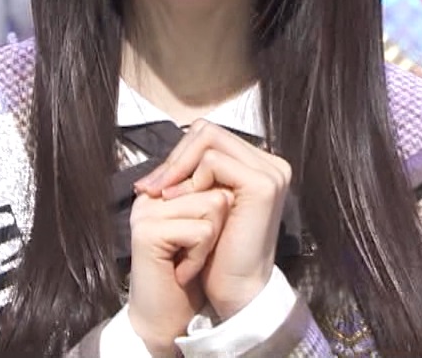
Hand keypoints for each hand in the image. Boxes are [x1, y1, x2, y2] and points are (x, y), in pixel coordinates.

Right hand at [126, 187, 232, 354]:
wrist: (170, 318)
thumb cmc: (194, 275)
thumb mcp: (209, 225)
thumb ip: (213, 194)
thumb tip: (230, 176)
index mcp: (164, 189)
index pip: (210, 171)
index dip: (222, 208)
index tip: (204, 238)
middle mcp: (152, 196)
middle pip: (215, 185)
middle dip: (218, 223)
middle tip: (196, 251)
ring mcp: (146, 212)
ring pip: (212, 204)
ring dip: (210, 240)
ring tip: (191, 259)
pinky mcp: (148, 232)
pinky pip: (201, 231)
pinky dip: (201, 256)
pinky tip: (185, 271)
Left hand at [137, 120, 291, 319]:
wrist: (235, 290)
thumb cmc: (217, 253)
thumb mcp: (203, 204)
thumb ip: (194, 176)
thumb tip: (163, 160)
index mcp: (258, 165)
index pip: (208, 137)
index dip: (178, 156)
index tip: (151, 184)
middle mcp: (270, 163)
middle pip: (207, 131)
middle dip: (174, 158)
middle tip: (150, 188)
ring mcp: (270, 172)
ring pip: (208, 140)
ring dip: (179, 168)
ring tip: (164, 197)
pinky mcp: (262, 184)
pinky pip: (214, 161)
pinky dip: (191, 180)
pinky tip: (179, 202)